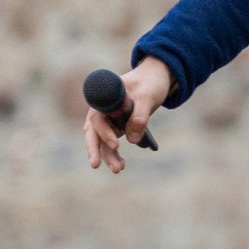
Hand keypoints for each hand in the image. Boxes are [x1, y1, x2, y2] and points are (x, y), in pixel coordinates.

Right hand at [84, 56, 172, 174]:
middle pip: (94, 132)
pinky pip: (111, 144)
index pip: (98, 117)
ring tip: (118, 169)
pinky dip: (115, 155)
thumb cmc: (149, 83)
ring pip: (102, 141)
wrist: (155, 79)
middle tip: (96, 164)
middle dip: (95, 149)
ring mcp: (108, 120)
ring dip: (108, 156)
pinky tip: (122, 165)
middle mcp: (103, 110)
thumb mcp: (147, 97)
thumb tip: (132, 140)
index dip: (104, 132)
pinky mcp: (116, 128)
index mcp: (105, 99)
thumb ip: (139, 116)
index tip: (115, 144)